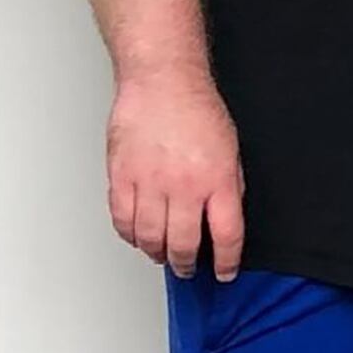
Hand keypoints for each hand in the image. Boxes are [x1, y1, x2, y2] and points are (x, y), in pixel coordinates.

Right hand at [107, 71, 244, 281]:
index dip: (226, 261)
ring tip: (162, 254)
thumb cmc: (197, 109)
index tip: (224, 271)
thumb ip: (228, 188)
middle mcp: (183, 185)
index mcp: (217, 179)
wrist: (162, 81)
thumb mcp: (231, 150)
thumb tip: (224, 220)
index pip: (227, 235)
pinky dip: (130, 234)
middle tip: (187, 268)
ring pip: (150, 238)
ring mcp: (150, 182)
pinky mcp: (122, 176)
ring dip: (157, 253)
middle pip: (184, 243)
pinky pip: (123, 219)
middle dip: (187, 264)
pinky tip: (138, 235)